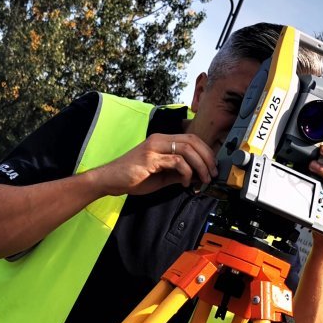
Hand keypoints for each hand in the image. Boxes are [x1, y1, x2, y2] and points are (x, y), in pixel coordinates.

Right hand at [88, 133, 217, 197]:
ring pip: (187, 149)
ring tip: (203, 179)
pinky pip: (176, 161)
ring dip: (200, 165)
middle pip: (193, 141)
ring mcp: (154, 147)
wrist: (110, 180)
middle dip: (207, 157)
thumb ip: (178, 173)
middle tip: (213, 173)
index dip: (206, 151)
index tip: (212, 166)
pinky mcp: (150, 158)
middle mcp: (159, 140)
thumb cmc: (133, 178)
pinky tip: (184, 183)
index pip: (191, 139)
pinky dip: (186, 173)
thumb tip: (197, 176)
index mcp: (162, 141)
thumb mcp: (161, 176)